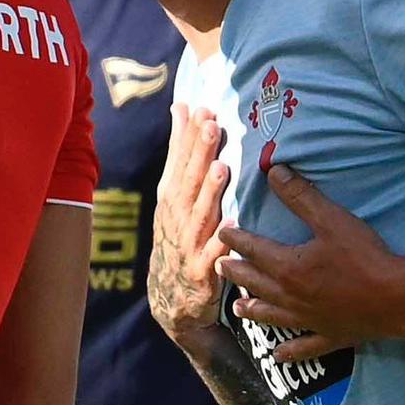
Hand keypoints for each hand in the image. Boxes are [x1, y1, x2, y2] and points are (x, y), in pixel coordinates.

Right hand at [149, 103, 230, 347]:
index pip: (179, 160)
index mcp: (172, 196)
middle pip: (189, 181)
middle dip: (199, 154)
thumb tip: (182, 106)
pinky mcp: (201, 271)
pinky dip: (221, 242)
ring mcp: (188, 244)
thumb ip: (180, 152)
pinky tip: (233, 226)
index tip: (201, 109)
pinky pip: (214, 255)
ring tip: (221, 169)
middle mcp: (177, 217)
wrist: (171, 297)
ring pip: (200, 214)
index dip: (188, 136)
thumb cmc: (179, 234)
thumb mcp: (174, 193)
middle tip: (211, 126)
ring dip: (210, 193)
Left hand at [218, 163, 404, 357]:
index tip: (223, 233)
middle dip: (236, 273)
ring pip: (271, 316)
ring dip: (252, 311)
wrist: (396, 298)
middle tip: (220, 267)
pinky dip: (290, 352)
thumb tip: (273, 172)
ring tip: (238, 309)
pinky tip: (279, 357)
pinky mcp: (329, 337)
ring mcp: (308, 320)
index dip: (236, 240)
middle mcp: (290, 297)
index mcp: (287, 267)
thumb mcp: (331, 219)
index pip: (253, 250)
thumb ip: (301, 195)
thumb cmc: (364, 256)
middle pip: (255, 283)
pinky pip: (303, 347)